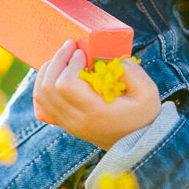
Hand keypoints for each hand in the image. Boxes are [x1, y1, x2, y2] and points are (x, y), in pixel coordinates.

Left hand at [33, 40, 161, 150]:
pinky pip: (41, 106)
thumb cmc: (144, 114)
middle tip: (71, 46)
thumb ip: (131, 72)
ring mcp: (68, 124)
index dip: (70, 63)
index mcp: (95, 112)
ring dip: (48, 71)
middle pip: (48, 87)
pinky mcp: (65, 124)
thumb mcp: (148, 92)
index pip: (66, 85)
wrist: (138, 142)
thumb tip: (109, 59)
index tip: (82, 53)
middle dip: (57, 60)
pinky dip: (43, 87)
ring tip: (63, 58)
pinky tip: (55, 76)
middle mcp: (77, 121)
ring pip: (41, 95)